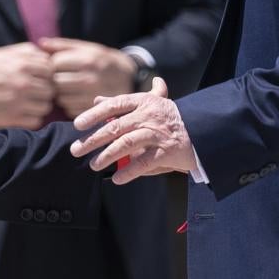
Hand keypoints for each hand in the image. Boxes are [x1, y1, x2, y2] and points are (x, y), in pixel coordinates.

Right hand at [0, 43, 55, 128]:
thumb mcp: (3, 53)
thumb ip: (26, 51)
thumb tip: (45, 55)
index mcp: (22, 64)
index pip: (50, 70)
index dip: (46, 74)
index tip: (39, 77)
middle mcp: (23, 83)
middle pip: (51, 89)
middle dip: (45, 90)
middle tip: (35, 92)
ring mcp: (19, 102)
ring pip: (46, 106)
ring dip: (40, 105)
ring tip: (29, 102)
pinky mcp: (13, 118)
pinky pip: (36, 121)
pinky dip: (32, 118)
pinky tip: (23, 112)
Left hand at [40, 38, 141, 118]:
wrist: (131, 79)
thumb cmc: (104, 61)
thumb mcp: (88, 48)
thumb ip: (63, 46)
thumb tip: (40, 44)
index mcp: (87, 60)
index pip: (54, 64)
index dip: (51, 64)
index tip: (56, 65)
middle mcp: (89, 79)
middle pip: (55, 82)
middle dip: (54, 80)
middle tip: (60, 78)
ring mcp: (91, 97)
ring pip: (60, 98)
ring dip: (60, 94)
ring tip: (69, 88)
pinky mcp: (92, 111)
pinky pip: (69, 110)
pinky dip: (69, 105)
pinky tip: (77, 97)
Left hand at [71, 77, 193, 184]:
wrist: (202, 130)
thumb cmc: (170, 118)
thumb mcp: (148, 103)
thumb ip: (122, 103)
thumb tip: (97, 99)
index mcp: (144, 102)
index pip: (114, 105)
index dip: (94, 114)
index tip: (77, 124)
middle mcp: (149, 116)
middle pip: (115, 127)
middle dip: (93, 139)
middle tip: (76, 150)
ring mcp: (158, 134)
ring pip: (127, 144)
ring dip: (107, 156)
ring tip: (94, 165)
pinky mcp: (167, 152)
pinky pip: (144, 163)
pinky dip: (129, 172)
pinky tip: (116, 179)